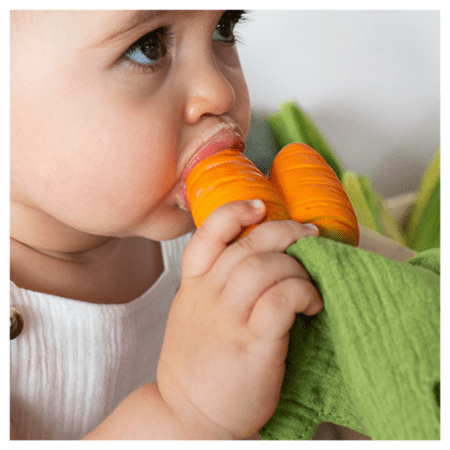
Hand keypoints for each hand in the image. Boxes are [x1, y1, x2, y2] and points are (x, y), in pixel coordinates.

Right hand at [157, 200, 322, 438]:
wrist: (187, 416)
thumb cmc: (198, 365)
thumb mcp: (192, 316)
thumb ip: (214, 286)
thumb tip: (256, 260)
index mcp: (192, 286)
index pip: (207, 234)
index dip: (235, 212)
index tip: (260, 207)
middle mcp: (207, 296)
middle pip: (249, 244)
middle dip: (285, 231)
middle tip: (308, 235)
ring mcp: (228, 319)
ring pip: (266, 267)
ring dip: (297, 267)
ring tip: (309, 282)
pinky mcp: (252, 344)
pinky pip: (281, 299)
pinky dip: (303, 292)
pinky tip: (312, 304)